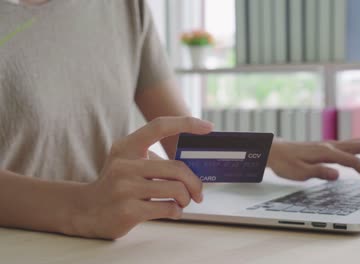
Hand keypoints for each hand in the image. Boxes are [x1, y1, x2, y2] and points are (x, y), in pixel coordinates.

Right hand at [73, 117, 212, 238]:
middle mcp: (125, 164)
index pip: (160, 126)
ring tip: (182, 202)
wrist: (84, 210)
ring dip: (186, 199)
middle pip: (177, 168)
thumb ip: (154, 161)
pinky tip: (172, 212)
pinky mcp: (128, 210)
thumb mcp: (128, 163)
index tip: (208, 127)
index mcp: (127, 147)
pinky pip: (168, 208)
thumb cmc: (116, 185)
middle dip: (194, 183)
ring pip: (176, 189)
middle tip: (198, 193)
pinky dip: (176, 211)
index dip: (186, 123)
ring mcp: (125, 188)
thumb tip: (193, 169)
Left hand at [267, 138, 359, 188]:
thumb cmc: (285, 162)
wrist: (275, 151)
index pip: (354, 161)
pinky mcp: (330, 147)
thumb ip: (319, 172)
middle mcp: (331, 145)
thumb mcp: (298, 172)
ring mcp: (331, 145)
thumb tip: (338, 175)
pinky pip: (353, 146)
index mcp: (326, 152)